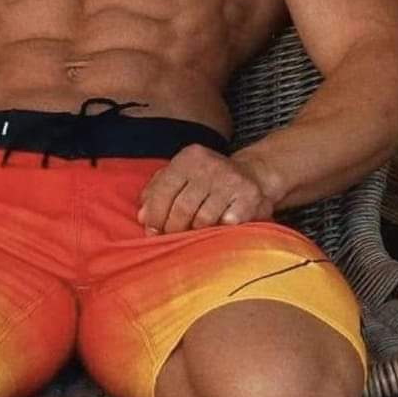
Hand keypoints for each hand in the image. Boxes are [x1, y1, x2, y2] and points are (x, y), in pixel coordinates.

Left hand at [137, 144, 273, 233]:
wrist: (254, 173)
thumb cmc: (208, 179)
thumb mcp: (182, 175)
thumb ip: (158, 190)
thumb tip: (143, 216)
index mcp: (189, 158)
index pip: (164, 189)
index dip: (156, 214)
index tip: (152, 232)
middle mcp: (209, 165)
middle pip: (182, 208)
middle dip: (173, 228)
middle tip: (171, 238)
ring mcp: (230, 180)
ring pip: (203, 220)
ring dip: (195, 232)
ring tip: (194, 232)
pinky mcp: (249, 196)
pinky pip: (225, 224)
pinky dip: (219, 230)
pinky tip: (218, 227)